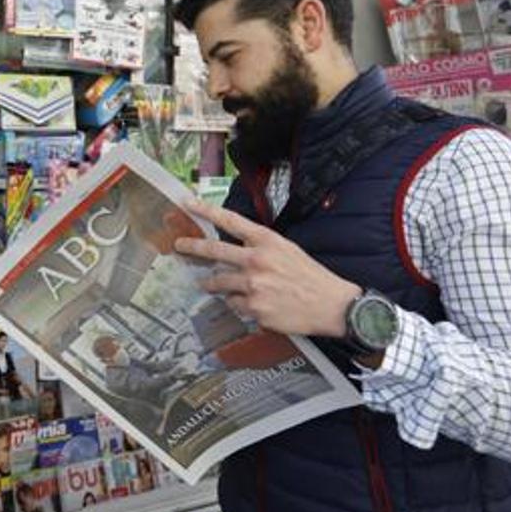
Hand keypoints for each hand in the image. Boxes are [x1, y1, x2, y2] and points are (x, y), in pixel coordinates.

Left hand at [173, 199, 360, 337]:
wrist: (331, 304)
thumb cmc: (310, 276)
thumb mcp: (287, 250)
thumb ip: (260, 248)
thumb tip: (236, 251)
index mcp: (267, 241)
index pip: (231, 220)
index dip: (206, 210)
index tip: (187, 203)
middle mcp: (256, 260)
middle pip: (214, 250)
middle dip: (192, 247)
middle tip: (179, 246)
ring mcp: (252, 285)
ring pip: (218, 282)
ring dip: (212, 283)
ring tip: (208, 283)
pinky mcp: (253, 308)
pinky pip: (234, 304)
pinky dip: (239, 303)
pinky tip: (255, 304)